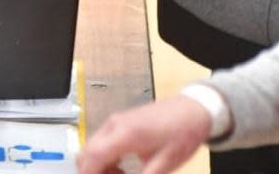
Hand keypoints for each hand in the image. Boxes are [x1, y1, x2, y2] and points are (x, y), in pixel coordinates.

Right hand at [76, 95, 212, 173]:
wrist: (192, 110)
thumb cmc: (182, 133)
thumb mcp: (165, 164)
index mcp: (125, 134)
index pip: (92, 156)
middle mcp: (114, 125)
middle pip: (86, 152)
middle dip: (94, 171)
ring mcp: (114, 121)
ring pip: (91, 148)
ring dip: (100, 166)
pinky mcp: (118, 122)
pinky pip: (100, 142)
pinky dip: (104, 158)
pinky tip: (121, 166)